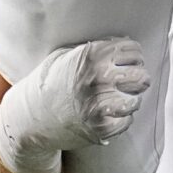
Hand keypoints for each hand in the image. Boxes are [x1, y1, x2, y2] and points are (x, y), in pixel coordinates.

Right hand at [0, 36, 152, 172]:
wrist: (30, 117)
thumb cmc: (50, 82)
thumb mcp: (66, 55)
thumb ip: (94, 49)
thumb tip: (123, 45)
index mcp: (91, 56)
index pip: (134, 50)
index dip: (133, 56)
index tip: (128, 61)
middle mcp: (97, 79)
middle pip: (142, 76)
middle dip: (138, 78)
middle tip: (129, 80)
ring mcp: (99, 105)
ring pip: (136, 101)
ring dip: (130, 100)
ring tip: (119, 98)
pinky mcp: (100, 127)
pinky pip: (127, 121)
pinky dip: (121, 118)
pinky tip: (109, 113)